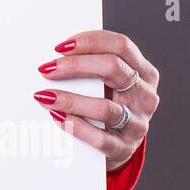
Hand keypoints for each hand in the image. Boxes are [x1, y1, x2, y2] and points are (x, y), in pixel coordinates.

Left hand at [31, 29, 158, 171]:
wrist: (120, 146)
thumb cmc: (109, 104)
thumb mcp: (111, 83)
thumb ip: (93, 66)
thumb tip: (55, 56)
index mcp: (144, 72)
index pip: (121, 46)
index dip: (90, 41)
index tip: (61, 46)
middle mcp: (145, 96)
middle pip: (113, 68)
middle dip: (75, 65)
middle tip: (47, 69)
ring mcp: (137, 123)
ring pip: (104, 107)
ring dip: (70, 100)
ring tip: (45, 96)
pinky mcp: (124, 148)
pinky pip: (99, 138)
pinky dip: (75, 127)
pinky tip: (57, 118)